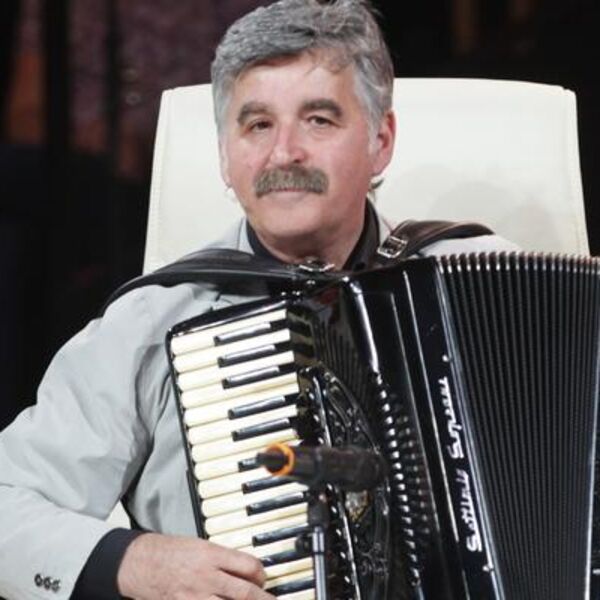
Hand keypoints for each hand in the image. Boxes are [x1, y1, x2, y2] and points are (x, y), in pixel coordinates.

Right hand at [116, 532, 274, 598]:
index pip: (248, 565)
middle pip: (245, 592)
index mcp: (212, 554)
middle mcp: (206, 576)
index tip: (263, 578)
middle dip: (263, 599)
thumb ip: (223, 559)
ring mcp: (195, 596)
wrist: (142, 563)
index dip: (261, 574)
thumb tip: (246, 571)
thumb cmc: (171, 552)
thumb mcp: (201, 545)